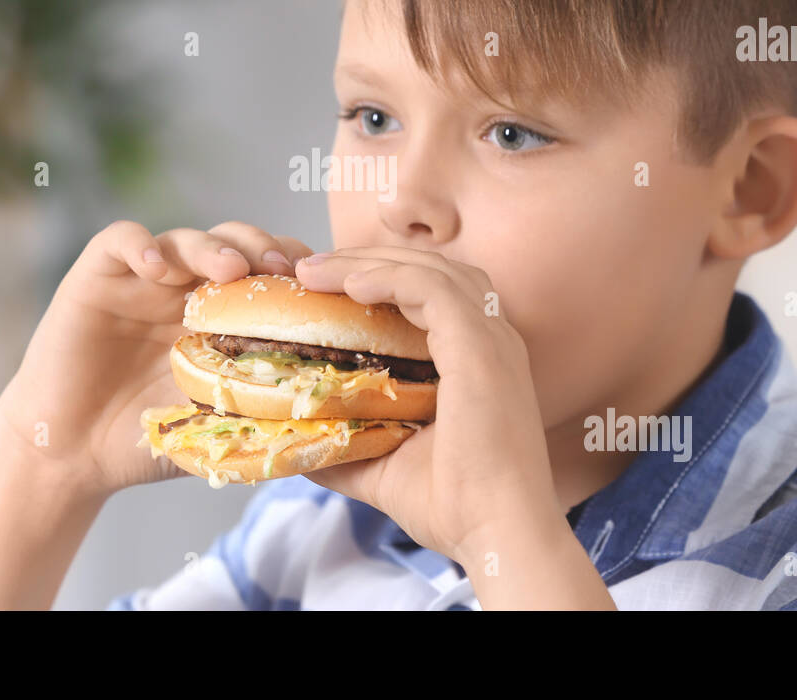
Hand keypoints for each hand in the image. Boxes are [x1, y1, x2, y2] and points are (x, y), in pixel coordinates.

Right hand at [0, 220, 314, 497]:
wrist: (71, 455)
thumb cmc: (144, 440)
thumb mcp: (212, 423)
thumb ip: (257, 411)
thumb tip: (328, 416)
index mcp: (221, 317)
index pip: (267, 272)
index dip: (296, 272)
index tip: (321, 288)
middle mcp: (185, 288)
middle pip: (234, 242)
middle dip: (263, 248)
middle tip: (282, 270)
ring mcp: (142, 279)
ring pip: (185, 238)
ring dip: (212, 247)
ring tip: (230, 269)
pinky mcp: (96, 276)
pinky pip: (121, 240)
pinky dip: (142, 246)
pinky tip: (158, 269)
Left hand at [292, 247, 564, 564]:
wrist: (500, 536)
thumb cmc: (456, 508)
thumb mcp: (385, 468)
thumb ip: (347, 448)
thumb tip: (296, 443)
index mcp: (478, 357)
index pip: (430, 292)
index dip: (378, 278)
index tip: (322, 286)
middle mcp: (492, 339)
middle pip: (430, 268)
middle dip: (367, 259)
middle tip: (310, 268)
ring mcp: (492, 340)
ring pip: (429, 268)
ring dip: (369, 261)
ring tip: (317, 270)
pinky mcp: (481, 349)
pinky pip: (432, 289)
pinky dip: (390, 277)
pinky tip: (351, 284)